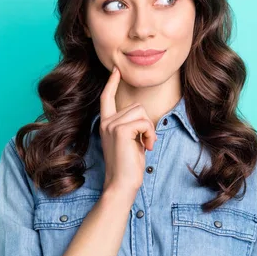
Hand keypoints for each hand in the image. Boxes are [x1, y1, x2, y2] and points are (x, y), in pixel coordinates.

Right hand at [99, 66, 157, 197]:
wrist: (121, 185)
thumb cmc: (128, 166)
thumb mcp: (129, 141)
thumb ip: (131, 126)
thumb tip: (142, 116)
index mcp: (106, 124)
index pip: (106, 98)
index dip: (111, 83)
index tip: (115, 70)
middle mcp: (106, 122)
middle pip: (136, 106)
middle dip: (146, 123)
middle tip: (144, 142)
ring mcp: (111, 125)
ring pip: (141, 113)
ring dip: (149, 129)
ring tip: (144, 145)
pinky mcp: (120, 130)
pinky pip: (144, 122)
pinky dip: (150, 134)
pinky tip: (146, 147)